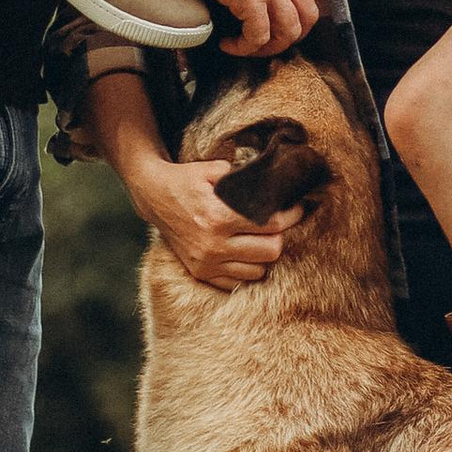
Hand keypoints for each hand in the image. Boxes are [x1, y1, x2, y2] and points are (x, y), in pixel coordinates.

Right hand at [126, 152, 299, 288]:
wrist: (154, 198)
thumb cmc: (187, 180)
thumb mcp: (213, 169)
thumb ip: (244, 177)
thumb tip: (276, 182)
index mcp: (218, 217)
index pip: (271, 225)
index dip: (291, 216)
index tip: (297, 208)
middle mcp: (213, 245)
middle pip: (270, 251)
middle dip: (280, 236)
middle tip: (279, 224)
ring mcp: (206, 263)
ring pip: (258, 271)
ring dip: (264, 255)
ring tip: (262, 238)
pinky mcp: (201, 274)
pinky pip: (237, 282)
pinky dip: (247, 269)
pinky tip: (246, 252)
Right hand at [171, 0, 318, 58]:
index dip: (296, 18)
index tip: (276, 26)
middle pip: (308, 18)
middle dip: (289, 37)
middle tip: (266, 43)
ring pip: (289, 32)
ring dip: (268, 47)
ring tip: (246, 46)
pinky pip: (257, 36)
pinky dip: (243, 47)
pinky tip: (228, 42)